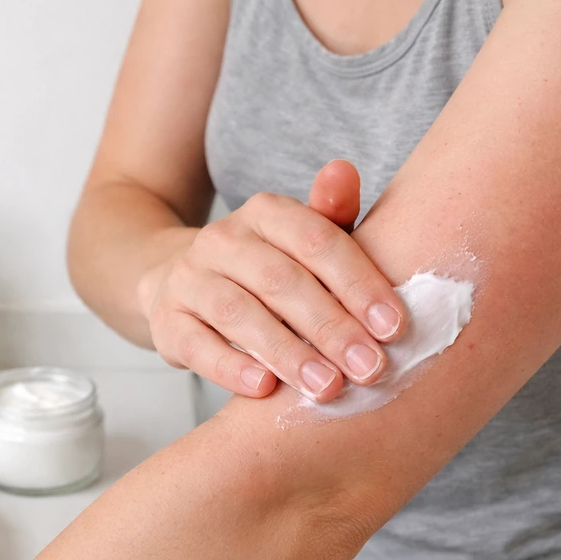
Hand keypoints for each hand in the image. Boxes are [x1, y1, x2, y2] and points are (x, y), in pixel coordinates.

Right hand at [138, 160, 405, 400]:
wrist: (181, 283)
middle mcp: (222, 239)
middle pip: (282, 281)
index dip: (359, 284)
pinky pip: (197, 345)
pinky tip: (265, 389)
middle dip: (331, 328)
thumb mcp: (303, 242)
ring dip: (288, 353)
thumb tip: (345, 171)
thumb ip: (332, 216)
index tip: (395, 327)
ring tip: (328, 387)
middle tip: (370, 368)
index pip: (317, 241)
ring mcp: (189, 280)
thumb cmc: (266, 269)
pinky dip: (231, 367)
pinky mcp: (165, 322)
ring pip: (240, 314)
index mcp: (266, 213)